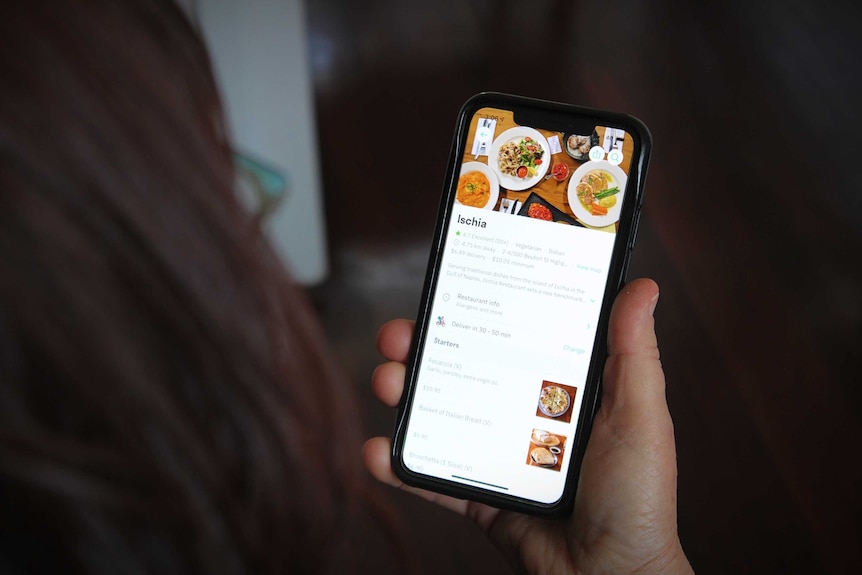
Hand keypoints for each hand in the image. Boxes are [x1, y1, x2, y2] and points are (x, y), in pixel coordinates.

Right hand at [363, 278, 693, 574]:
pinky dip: (399, 466)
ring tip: (387, 381)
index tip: (451, 286)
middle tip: (401, 336)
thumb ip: (634, 355)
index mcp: (562, 389)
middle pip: (465, 368)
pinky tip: (377, 451)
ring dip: (404, 394)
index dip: (479, 311)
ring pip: (440, 415)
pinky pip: (432, 476)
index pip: (513, 337)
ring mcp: (497, 454)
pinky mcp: (479, 495)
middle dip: (424, 347)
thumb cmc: (639, 500)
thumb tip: (642, 288)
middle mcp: (524, 414)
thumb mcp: (640, 417)